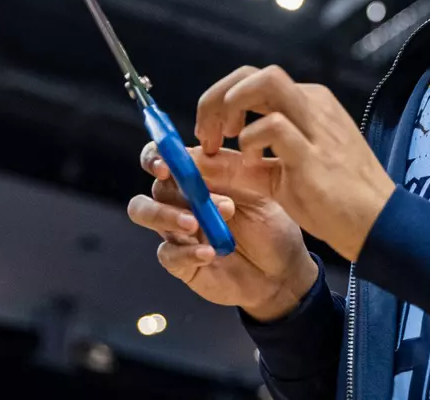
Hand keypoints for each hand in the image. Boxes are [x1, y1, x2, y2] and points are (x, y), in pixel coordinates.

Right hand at [127, 141, 319, 321]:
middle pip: (154, 187)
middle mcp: (182, 202)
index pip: (163, 158)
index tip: (166, 165)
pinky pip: (167, 254)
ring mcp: (179, 232)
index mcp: (198, 178)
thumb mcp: (260, 192)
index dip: (155, 157)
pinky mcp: (181, 263)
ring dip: (166, 215)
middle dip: (168, 190)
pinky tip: (209, 253)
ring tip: (194, 224)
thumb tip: (197, 156)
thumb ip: (230, 171)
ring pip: (147, 216)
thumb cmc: (271, 225)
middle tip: (193, 197)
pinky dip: (186, 252)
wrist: (283, 272)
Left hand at [195, 65, 395, 261]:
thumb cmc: (333, 200)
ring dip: (232, 105)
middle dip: (218, 97)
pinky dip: (251, 141)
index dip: (220, 101)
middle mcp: (311, 104)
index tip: (208, 135)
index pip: (253, 80)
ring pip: (265, 82)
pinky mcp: (314, 152)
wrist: (377, 224)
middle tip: (208, 134)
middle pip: (253, 73)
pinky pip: (273, 125)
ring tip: (228, 140)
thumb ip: (241, 165)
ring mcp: (315, 124)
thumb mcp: (279, 177)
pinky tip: (256, 163)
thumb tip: (197, 161)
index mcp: (306, 104)